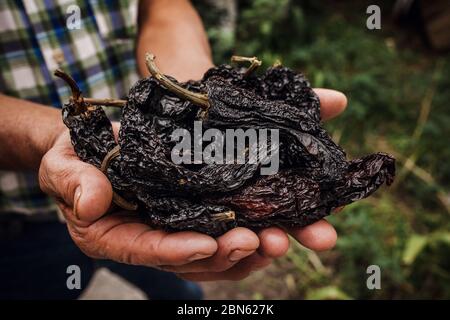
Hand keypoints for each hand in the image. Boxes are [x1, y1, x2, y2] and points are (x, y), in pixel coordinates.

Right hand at [38, 89, 345, 280]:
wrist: (95, 139)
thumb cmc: (74, 156)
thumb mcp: (63, 166)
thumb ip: (73, 184)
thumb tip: (90, 204)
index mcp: (119, 234)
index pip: (149, 249)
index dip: (178, 251)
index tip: (207, 244)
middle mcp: (155, 235)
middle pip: (195, 256)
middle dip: (230, 252)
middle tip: (264, 241)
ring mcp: (180, 222)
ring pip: (219, 246)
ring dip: (253, 245)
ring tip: (283, 235)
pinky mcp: (199, 203)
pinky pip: (228, 221)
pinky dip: (254, 222)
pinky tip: (281, 219)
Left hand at [177, 88, 347, 280]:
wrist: (158, 115)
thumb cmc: (208, 117)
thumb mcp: (247, 108)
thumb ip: (289, 109)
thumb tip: (340, 100)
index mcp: (253, 201)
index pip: (285, 222)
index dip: (307, 227)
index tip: (327, 231)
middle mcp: (224, 220)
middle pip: (253, 244)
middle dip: (274, 245)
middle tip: (284, 242)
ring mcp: (188, 227)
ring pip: (214, 257)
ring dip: (232, 253)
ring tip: (247, 241)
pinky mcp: (149, 232)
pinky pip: (163, 251)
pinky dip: (182, 251)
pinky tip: (201, 243)